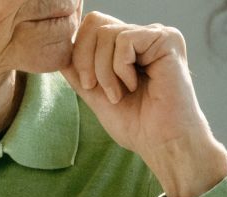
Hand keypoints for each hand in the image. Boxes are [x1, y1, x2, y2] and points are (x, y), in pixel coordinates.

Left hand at [62, 12, 226, 196]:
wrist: (163, 142)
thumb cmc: (136, 124)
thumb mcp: (96, 94)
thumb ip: (79, 72)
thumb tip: (59, 51)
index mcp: (128, 46)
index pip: (91, 26)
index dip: (79, 53)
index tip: (87, 85)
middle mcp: (143, 35)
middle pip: (95, 23)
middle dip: (86, 60)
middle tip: (97, 89)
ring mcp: (156, 35)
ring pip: (107, 33)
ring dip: (104, 71)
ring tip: (120, 93)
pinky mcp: (167, 39)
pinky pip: (124, 41)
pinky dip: (121, 69)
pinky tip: (135, 86)